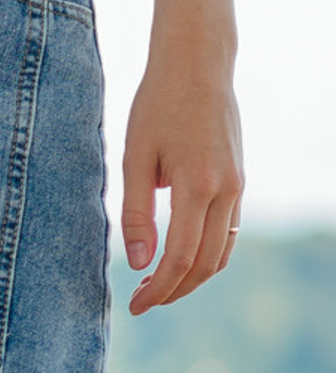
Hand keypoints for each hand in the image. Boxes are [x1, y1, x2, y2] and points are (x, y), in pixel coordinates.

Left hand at [120, 38, 242, 313]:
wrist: (198, 64)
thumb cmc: (157, 106)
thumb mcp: (134, 159)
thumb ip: (135, 214)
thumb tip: (139, 264)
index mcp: (196, 187)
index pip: (179, 259)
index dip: (156, 291)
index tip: (133, 307)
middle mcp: (226, 190)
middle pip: (205, 264)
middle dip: (173, 292)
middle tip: (140, 303)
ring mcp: (238, 185)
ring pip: (222, 252)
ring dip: (192, 278)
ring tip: (156, 287)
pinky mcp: (239, 179)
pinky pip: (229, 232)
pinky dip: (206, 255)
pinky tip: (177, 258)